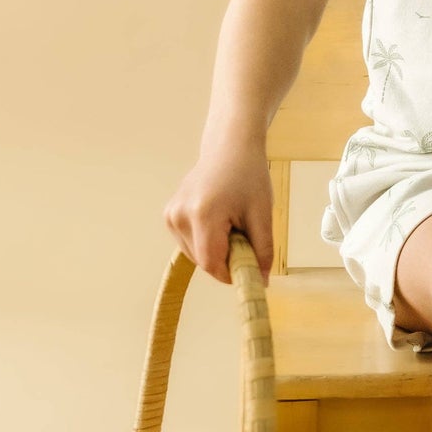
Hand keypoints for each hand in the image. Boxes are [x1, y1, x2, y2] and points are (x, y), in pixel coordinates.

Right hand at [162, 142, 274, 284]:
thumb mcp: (262, 214)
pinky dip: (207, 242)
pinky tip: (219, 222)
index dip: (231, 273)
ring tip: (232, 225)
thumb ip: (262, 250)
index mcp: (203, 214)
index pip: (212, 263)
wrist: (229, 149)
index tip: (250, 270)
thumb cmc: (249, 176)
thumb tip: (261, 282)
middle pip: (203, 261)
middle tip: (246, 239)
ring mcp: (171, 215)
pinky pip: (190, 244)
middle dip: (227, 261)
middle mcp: (180, 216)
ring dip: (217, 252)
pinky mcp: (169, 216)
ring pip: (196, 256)